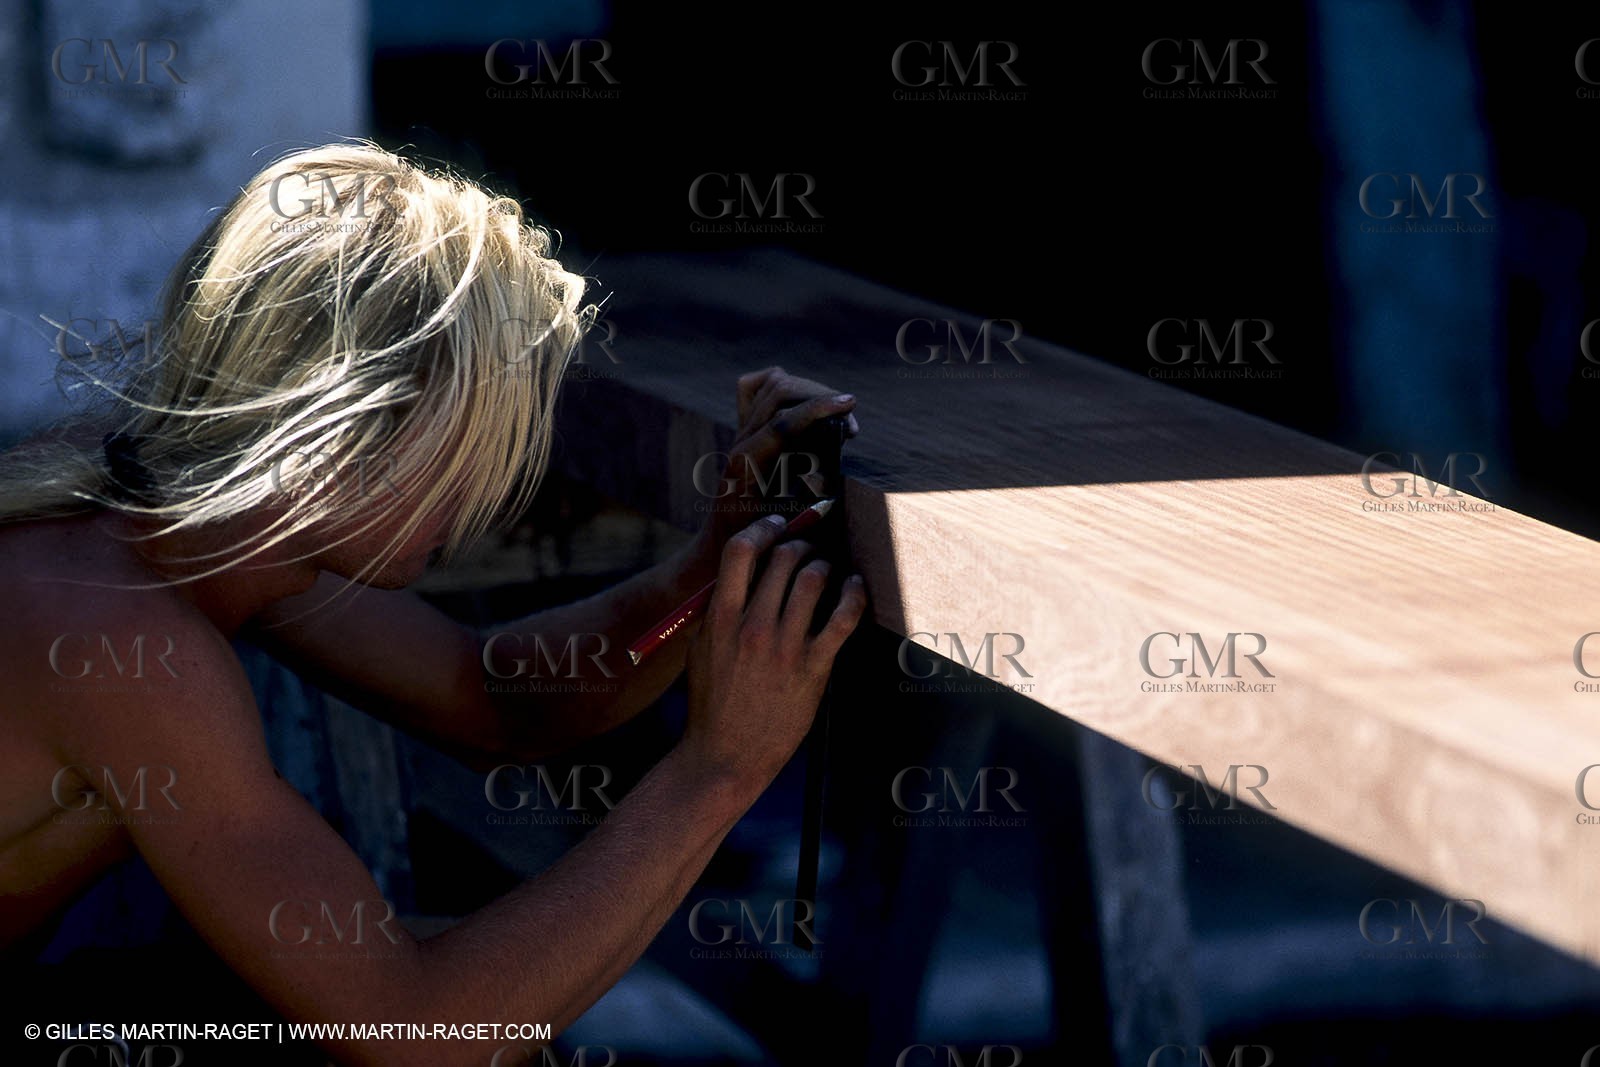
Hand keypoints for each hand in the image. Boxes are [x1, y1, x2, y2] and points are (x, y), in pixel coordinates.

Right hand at [681, 514, 867, 789]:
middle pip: (783, 558)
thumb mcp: (700, 650)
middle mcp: (752, 626)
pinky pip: (842, 618)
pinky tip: (854, 586)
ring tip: (828, 567)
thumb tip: (738, 575)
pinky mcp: (812, 668)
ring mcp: (784, 647)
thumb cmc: (711, 704)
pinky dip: (853, 594)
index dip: (763, 528)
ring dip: (824, 564)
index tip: (776, 525)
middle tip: (808, 548)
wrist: (725, 756)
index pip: (740, 550)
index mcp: (718, 617)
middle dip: (800, 544)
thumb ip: (717, 612)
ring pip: (813, 579)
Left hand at [693, 367, 859, 562]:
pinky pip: (756, 388)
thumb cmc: (757, 541)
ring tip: (836, 414)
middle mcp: (740, 441)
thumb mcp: (784, 527)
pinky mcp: (745, 428)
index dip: (818, 409)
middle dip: (820, 398)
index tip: (849, 403)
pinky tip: (803, 403)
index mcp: (746, 464)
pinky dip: (782, 386)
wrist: (722, 541)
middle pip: (779, 391)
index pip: (782, 422)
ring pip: (772, 383)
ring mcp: (741, 432)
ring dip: (809, 391)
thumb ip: (804, 503)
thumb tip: (826, 474)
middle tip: (850, 426)